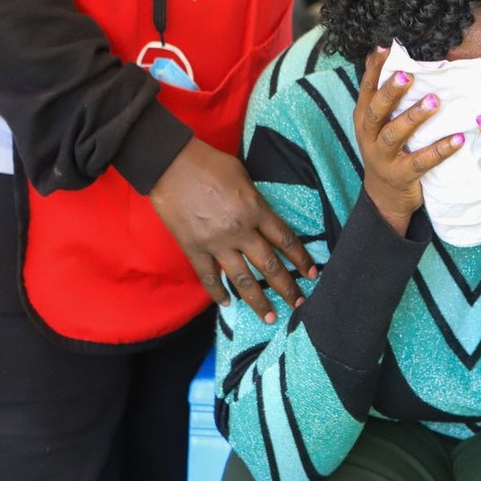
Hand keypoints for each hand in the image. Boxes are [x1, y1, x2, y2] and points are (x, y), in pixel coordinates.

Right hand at [150, 137, 316, 323]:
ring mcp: (216, 243)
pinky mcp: (193, 249)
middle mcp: (240, 231)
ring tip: (270, 317)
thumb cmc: (208, 163)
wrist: (169, 165)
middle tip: (299, 304)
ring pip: (243, 279)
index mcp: (255, 209)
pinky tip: (227, 304)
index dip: (301, 259)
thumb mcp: (243, 176)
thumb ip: (255, 201)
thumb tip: (262, 216)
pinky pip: (208, 277)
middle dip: (287, 287)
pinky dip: (218, 293)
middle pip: (270, 265)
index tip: (312, 274)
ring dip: (258, 301)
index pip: (286, 240)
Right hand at [356, 47, 464, 234]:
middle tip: (409, 75)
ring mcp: (383, 156)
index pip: (367, 88)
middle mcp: (369, 135)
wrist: (384, 198)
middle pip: (377, 109)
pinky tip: (457, 139)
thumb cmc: (387, 149)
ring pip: (396, 134)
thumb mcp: (378, 123)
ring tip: (435, 102)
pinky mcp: (400, 175)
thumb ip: (384, 95)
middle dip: (391, 91)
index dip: (375, 68)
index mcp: (364, 117)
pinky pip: (421, 161)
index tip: (386, 46)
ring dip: (415, 116)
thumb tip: (389, 52)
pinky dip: (440, 150)